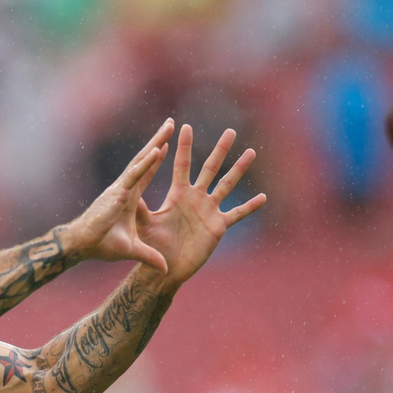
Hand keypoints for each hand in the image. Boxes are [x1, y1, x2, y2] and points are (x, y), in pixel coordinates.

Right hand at [64, 119, 173, 272]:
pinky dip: (147, 163)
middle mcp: (126, 187)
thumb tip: (165, 269)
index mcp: (130, 197)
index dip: (156, 160)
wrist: (84, 245)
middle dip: (159, 141)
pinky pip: (136, 174)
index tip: (166, 146)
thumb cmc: (102, 245)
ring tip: (170, 127)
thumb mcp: (133, 249)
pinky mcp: (118, 193)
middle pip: (146, 160)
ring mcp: (122, 187)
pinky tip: (159, 149)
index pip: (146, 173)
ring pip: (142, 160)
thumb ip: (150, 256)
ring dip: (157, 142)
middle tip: (171, 124)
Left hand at [136, 124, 266, 288]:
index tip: (185, 126)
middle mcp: (196, 197)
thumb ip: (140, 210)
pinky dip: (249, 206)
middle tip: (230, 130)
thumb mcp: (146, 225)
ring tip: (251, 152)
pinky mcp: (218, 226)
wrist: (166, 265)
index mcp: (178, 194)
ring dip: (239, 169)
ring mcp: (209, 210)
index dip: (184, 147)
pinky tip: (263, 197)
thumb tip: (130, 193)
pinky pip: (237, 214)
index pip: (182, 165)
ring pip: (228, 185)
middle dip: (221, 150)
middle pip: (210, 168)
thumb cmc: (153, 245)